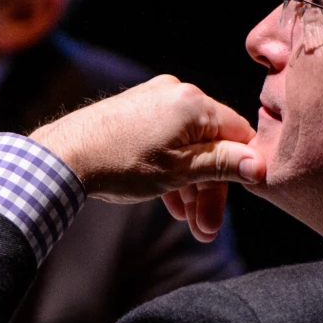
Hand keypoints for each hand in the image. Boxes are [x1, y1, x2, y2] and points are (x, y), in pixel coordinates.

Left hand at [29, 76, 261, 242]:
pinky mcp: (136, 112)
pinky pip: (168, 142)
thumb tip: (260, 165)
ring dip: (192, 186)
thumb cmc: (120, 163)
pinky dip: (173, 171)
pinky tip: (172, 204)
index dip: (242, 171)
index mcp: (194, 102)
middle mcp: (176, 93)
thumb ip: (221, 165)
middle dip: (212, 190)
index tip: (236, 204)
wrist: (62, 156)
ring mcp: (154, 101)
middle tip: (206, 230)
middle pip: (212, 144)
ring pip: (189, 146)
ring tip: (189, 224)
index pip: (238, 134)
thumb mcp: (179, 172)